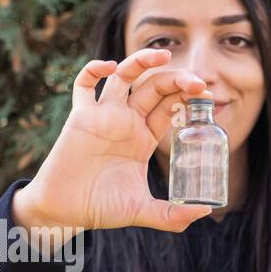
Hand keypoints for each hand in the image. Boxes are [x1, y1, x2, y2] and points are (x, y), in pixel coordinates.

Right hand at [15, 48, 215, 232]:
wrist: (64, 211)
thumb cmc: (100, 208)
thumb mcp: (142, 212)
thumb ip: (172, 216)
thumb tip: (205, 211)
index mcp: (143, 138)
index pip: (169, 106)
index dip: (187, 96)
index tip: (206, 95)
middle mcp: (126, 122)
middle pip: (154, 87)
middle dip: (176, 79)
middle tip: (197, 81)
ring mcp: (103, 115)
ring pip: (124, 76)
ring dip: (142, 60)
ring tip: (163, 55)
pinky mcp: (80, 116)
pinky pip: (84, 84)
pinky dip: (94, 69)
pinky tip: (110, 66)